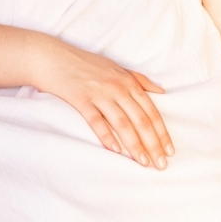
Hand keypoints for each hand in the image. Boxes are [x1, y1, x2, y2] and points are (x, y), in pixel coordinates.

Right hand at [34, 38, 173, 168]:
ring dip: (135, 145)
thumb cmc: (83, 63)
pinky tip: (115, 150)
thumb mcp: (115, 67)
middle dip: (153, 144)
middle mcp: (117, 87)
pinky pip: (96, 121)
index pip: (151, 111)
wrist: (50, 57)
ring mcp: (98, 93)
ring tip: (143, 162)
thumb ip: (139, 80)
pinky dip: (106, 136)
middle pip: (141, 120)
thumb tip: (161, 92)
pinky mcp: (80, 99)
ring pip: (122, 123)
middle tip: (161, 164)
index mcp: (128, 81)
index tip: (170, 150)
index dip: (162, 133)